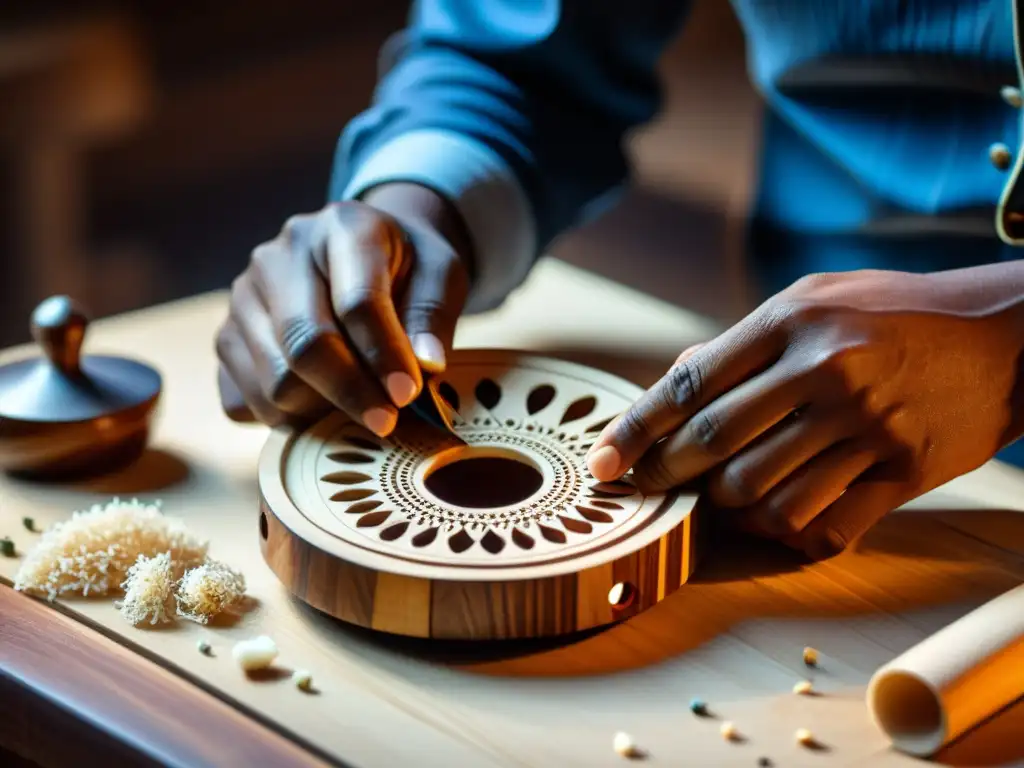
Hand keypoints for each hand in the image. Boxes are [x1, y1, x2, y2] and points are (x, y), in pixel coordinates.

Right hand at [215, 184, 470, 433]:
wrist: (360, 254)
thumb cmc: (406, 267)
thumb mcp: (440, 275)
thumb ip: (432, 317)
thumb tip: (424, 367)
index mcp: (341, 228)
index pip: (358, 302)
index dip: (384, 356)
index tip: (407, 395)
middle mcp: (278, 257)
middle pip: (305, 345)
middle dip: (351, 394)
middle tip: (387, 423)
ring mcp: (243, 297)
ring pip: (274, 381)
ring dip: (320, 412)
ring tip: (358, 411)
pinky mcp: (225, 337)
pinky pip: (243, 399)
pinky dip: (284, 419)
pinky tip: (321, 406)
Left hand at [586, 270, 1023, 558]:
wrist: (1005, 334)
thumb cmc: (893, 312)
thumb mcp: (814, 299)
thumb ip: (742, 343)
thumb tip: (671, 389)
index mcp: (791, 321)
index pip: (689, 385)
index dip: (635, 432)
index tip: (603, 465)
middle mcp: (824, 371)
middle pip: (713, 446)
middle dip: (667, 476)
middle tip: (651, 487)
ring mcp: (865, 425)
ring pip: (760, 497)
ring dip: (730, 509)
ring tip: (726, 497)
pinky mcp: (900, 470)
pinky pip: (821, 526)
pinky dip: (788, 532)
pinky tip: (781, 516)